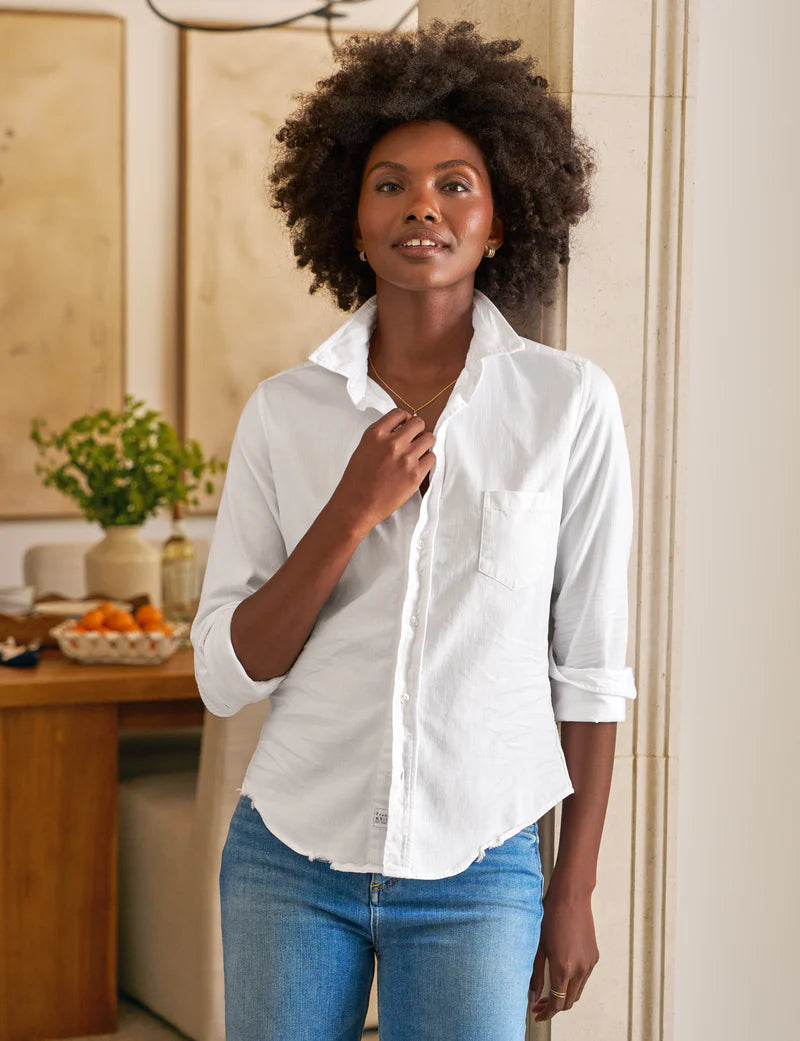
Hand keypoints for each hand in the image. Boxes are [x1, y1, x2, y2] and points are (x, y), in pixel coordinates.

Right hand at [329, 408, 434, 535]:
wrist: (356, 505)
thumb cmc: (356, 480)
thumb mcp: (363, 448)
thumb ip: (381, 437)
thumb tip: (400, 430)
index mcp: (376, 434)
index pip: (399, 413)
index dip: (406, 419)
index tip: (406, 425)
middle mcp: (392, 442)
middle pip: (418, 423)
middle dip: (418, 430)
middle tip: (415, 439)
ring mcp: (406, 458)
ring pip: (429, 438)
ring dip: (425, 444)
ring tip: (418, 453)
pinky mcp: (415, 474)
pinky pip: (432, 458)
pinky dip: (427, 460)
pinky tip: (418, 466)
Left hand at [528, 886, 599, 1021]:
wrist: (571, 897)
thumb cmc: (550, 917)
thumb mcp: (539, 947)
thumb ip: (536, 975)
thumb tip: (532, 997)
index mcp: (563, 968)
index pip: (556, 1003)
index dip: (546, 1013)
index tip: (537, 1015)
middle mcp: (580, 969)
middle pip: (568, 1001)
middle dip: (554, 1007)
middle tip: (539, 1005)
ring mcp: (590, 964)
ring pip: (577, 991)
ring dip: (564, 996)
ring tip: (548, 992)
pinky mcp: (594, 957)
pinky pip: (584, 978)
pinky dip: (573, 983)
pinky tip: (561, 976)